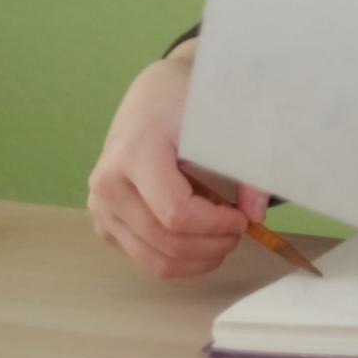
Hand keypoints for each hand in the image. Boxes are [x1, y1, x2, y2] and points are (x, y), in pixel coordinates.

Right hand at [87, 50, 268, 280]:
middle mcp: (108, 184)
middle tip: (238, 231)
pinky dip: (179, 258)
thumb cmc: (185, 104)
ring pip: (155, 259)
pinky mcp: (104, 223)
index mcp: (134, 152)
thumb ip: (244, 167)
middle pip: (166, 241)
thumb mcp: (220, 123)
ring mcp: (100, 207)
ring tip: (221, 237)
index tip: (242, 218)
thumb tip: (256, 215)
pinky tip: (198, 236)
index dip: (215, 224)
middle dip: (212, 244)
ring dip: (198, 258)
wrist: (150, 98)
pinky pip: (145, 258)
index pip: (175, 212)